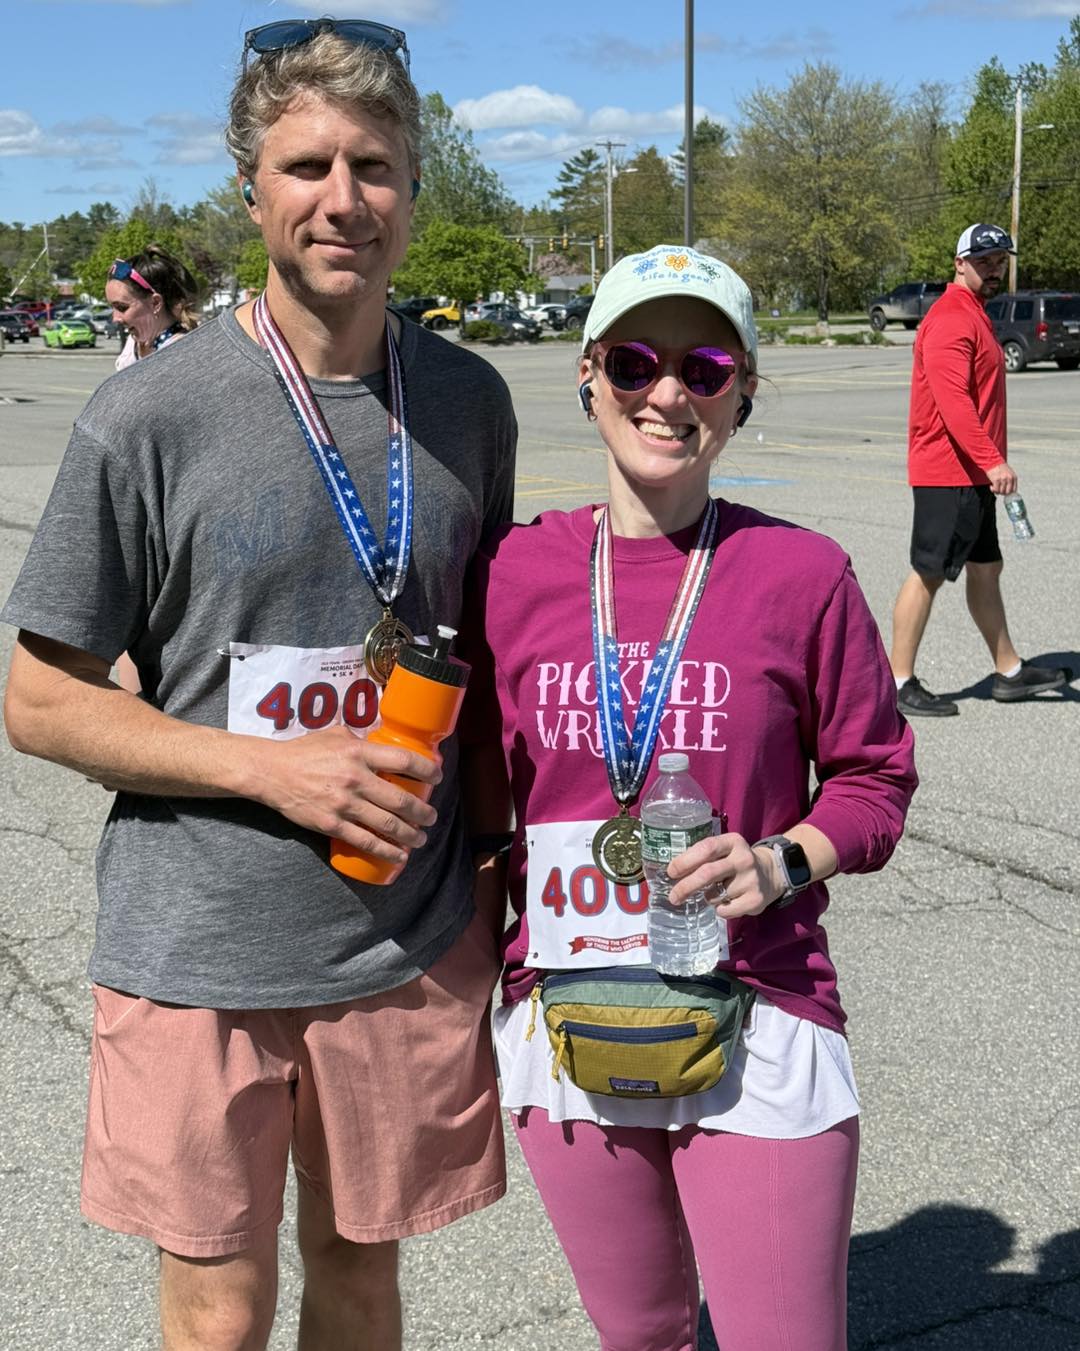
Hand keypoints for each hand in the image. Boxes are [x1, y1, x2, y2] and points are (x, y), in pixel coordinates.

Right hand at [249, 724, 441, 862]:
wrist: (272, 772)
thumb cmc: (305, 751)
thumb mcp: (336, 734)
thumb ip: (361, 739)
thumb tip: (384, 738)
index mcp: (358, 753)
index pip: (403, 760)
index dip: (426, 770)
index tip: (436, 777)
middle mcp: (355, 779)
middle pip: (400, 799)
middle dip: (423, 812)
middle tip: (432, 817)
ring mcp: (343, 804)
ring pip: (387, 824)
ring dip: (411, 834)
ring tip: (421, 838)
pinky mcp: (332, 824)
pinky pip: (365, 841)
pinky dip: (386, 851)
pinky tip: (399, 856)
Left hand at [665, 832, 780, 916]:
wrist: (771, 874)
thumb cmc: (735, 862)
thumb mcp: (724, 850)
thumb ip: (703, 856)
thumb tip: (672, 872)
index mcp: (733, 842)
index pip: (706, 848)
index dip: (685, 861)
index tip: (671, 872)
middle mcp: (743, 859)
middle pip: (708, 873)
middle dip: (685, 886)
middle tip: (673, 897)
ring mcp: (751, 880)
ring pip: (714, 895)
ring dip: (707, 897)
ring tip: (714, 893)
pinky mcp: (756, 899)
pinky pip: (725, 910)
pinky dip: (718, 909)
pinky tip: (726, 902)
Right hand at [986, 462, 1016, 495]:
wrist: (993, 462)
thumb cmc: (1001, 468)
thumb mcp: (1010, 473)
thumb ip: (1011, 481)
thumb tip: (1009, 491)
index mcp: (1014, 477)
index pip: (1014, 490)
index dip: (1009, 493)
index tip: (1005, 493)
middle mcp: (1009, 478)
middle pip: (1007, 492)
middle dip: (1002, 493)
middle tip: (999, 491)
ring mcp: (1003, 479)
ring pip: (1001, 492)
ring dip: (997, 491)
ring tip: (995, 487)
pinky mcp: (996, 480)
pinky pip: (995, 490)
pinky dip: (993, 490)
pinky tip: (991, 486)